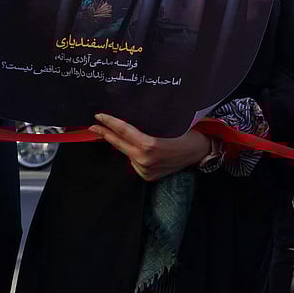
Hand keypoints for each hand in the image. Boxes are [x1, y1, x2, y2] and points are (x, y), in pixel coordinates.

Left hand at [90, 113, 211, 180]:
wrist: (200, 151)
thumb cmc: (187, 133)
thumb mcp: (168, 124)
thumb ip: (147, 126)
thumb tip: (127, 120)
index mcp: (150, 145)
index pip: (124, 131)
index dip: (110, 123)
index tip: (99, 116)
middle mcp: (145, 160)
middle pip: (120, 144)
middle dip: (106, 134)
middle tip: (93, 126)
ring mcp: (145, 170)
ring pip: (127, 153)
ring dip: (123, 144)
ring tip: (119, 134)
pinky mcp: (147, 176)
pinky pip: (134, 162)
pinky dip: (134, 154)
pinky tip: (139, 149)